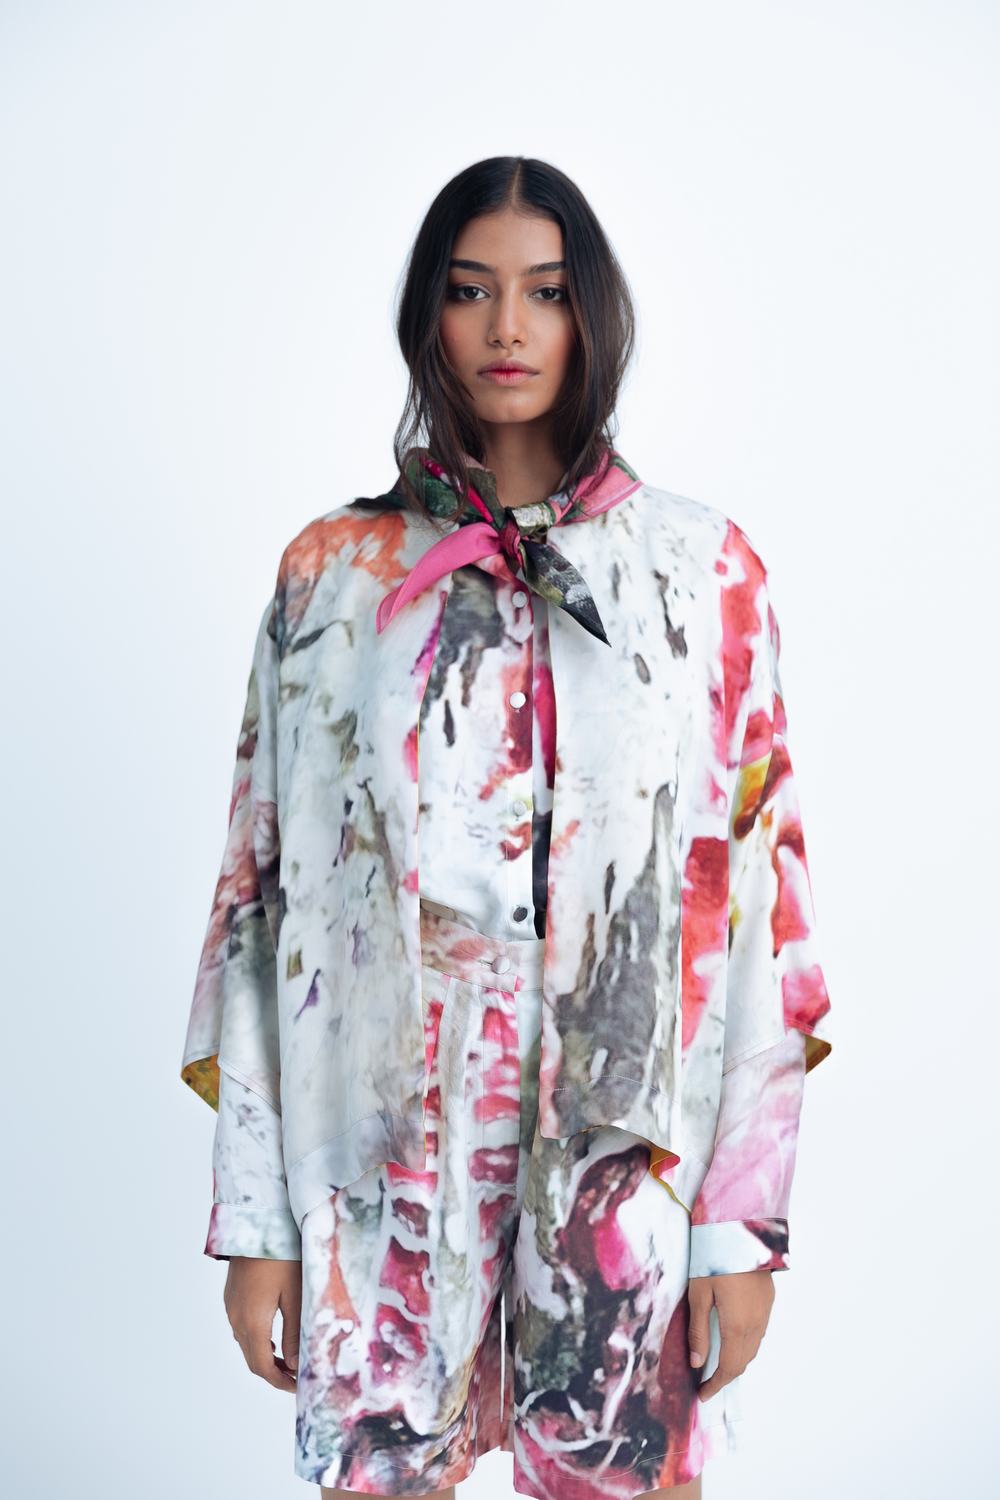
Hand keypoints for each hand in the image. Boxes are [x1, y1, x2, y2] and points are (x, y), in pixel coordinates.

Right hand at [224, 1256, 302, 1392]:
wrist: (256, 1224)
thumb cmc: (281, 1256)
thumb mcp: (294, 1294)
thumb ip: (294, 1332)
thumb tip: (293, 1364)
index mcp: (252, 1321)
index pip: (262, 1366)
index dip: (279, 1381)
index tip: (297, 1387)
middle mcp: (236, 1318)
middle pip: (251, 1359)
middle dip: (273, 1373)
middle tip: (295, 1378)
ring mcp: (231, 1307)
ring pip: (245, 1345)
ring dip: (264, 1358)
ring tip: (287, 1362)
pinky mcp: (231, 1296)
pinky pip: (240, 1329)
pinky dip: (256, 1342)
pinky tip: (271, 1339)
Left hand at [687, 1269, 774, 1401]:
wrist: (743, 1229)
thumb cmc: (715, 1258)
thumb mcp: (699, 1293)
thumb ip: (698, 1331)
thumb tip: (697, 1363)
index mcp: (737, 1326)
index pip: (729, 1368)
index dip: (716, 1385)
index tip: (703, 1395)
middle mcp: (756, 1324)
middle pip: (743, 1362)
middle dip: (726, 1377)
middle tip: (707, 1384)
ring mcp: (765, 1312)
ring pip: (753, 1349)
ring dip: (737, 1361)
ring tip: (717, 1365)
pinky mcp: (768, 1301)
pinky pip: (759, 1333)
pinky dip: (746, 1345)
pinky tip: (733, 1340)